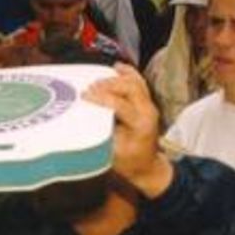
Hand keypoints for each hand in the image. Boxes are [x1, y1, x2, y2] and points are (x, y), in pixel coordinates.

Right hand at [82, 63, 173, 198]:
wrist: (147, 166)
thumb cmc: (129, 161)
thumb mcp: (111, 151)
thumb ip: (102, 131)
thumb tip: (85, 115)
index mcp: (140, 124)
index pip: (121, 105)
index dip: (101, 98)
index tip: (85, 95)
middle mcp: (148, 111)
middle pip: (131, 87)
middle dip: (108, 84)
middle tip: (90, 87)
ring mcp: (149, 105)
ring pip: (136, 82)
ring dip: (116, 78)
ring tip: (98, 79)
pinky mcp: (146, 103)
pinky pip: (139, 83)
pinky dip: (127, 73)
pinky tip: (116, 68)